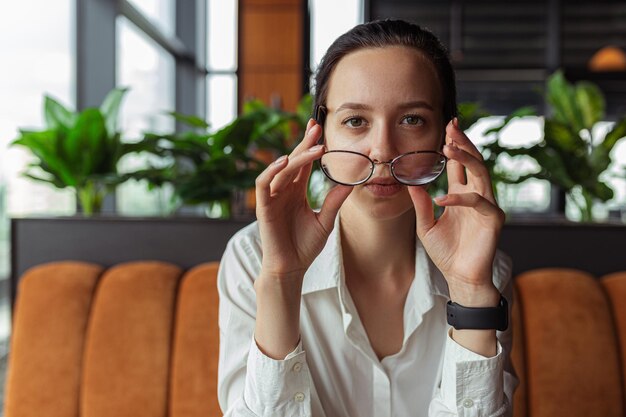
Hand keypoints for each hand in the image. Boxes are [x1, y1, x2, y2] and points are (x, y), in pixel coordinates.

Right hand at [255, 119, 352, 282]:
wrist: (291, 268)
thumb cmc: (305, 246)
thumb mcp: (325, 220)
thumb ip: (334, 201)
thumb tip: (351, 183)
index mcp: (296, 191)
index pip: (302, 163)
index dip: (309, 145)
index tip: (319, 129)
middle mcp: (283, 191)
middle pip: (292, 161)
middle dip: (303, 144)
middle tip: (316, 129)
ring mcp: (272, 198)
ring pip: (281, 169)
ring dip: (296, 157)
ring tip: (314, 149)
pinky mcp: (264, 207)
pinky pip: (263, 184)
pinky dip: (272, 171)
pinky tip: (284, 162)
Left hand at [408, 118, 503, 306]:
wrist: (460, 277)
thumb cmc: (446, 252)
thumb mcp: (426, 226)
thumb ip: (421, 205)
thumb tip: (410, 183)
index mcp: (461, 194)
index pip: (460, 164)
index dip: (454, 145)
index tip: (447, 127)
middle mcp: (476, 196)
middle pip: (473, 161)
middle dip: (462, 143)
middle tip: (451, 127)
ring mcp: (487, 206)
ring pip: (480, 173)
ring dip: (465, 158)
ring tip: (448, 147)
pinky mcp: (493, 219)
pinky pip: (478, 202)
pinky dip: (460, 198)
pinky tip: (443, 198)